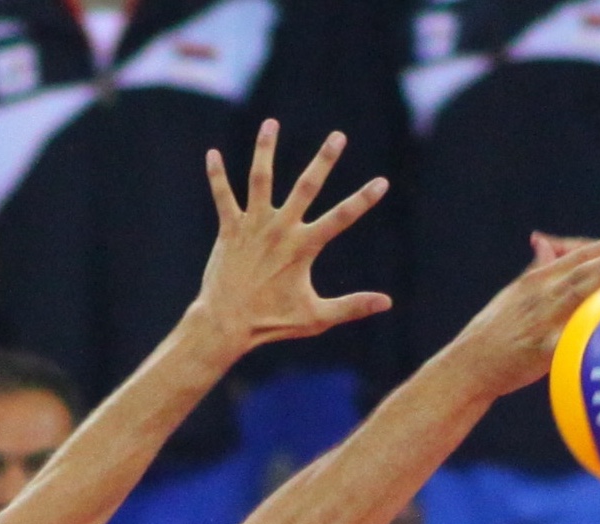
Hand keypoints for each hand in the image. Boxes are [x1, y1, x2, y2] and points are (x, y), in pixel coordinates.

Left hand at [194, 121, 392, 357]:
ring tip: (271, 124)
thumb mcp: (317, 318)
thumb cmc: (272, 323)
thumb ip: (352, 306)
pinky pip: (223, 196)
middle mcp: (280, 229)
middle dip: (325, 160)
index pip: (341, 219)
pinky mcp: (230, 229)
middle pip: (306, 186)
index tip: (382, 182)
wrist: (227, 324)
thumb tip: (387, 303)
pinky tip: (213, 155)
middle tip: (338, 136)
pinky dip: (217, 176)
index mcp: (303, 247)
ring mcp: (253, 226)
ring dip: (266, 149)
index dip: (363, 200)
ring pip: (261, 178)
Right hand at [451, 230, 599, 400]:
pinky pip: (567, 338)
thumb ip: (536, 270)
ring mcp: (540, 319)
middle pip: (580, 270)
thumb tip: (546, 245)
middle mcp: (541, 294)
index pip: (575, 258)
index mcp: (537, 281)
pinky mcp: (540, 348)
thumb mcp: (514, 294)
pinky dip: (586, 329)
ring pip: (577, 293)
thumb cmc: (494, 332)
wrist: (469, 362)